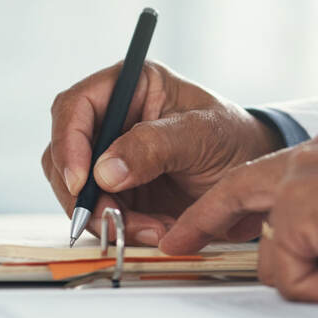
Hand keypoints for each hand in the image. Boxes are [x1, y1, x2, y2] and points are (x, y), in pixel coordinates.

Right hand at [42, 62, 282, 244]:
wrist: (252, 175)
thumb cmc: (233, 139)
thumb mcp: (202, 135)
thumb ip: (154, 146)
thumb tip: (104, 171)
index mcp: (130, 86)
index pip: (75, 107)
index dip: (69, 143)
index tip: (83, 181)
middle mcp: (112, 119)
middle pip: (65, 154)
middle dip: (85, 193)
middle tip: (114, 219)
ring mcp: (111, 157)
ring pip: (78, 190)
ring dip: (106, 217)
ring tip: (153, 229)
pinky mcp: (118, 190)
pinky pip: (101, 213)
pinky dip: (122, 228)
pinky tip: (156, 232)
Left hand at [159, 129, 317, 301]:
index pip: (275, 175)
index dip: (240, 201)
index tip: (213, 218)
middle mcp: (315, 157)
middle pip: (238, 192)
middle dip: (203, 221)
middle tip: (177, 243)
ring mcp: (301, 183)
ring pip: (274, 256)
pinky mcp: (297, 212)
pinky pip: (292, 279)